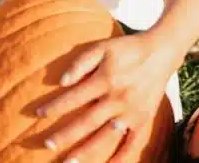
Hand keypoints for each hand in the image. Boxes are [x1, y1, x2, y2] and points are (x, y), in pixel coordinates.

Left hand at [35, 33, 177, 161]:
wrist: (160, 52)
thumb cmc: (126, 49)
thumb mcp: (102, 47)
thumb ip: (80, 62)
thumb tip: (61, 81)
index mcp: (105, 80)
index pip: (74, 98)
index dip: (55, 107)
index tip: (37, 113)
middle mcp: (118, 99)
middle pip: (87, 122)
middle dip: (65, 135)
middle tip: (47, 145)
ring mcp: (132, 113)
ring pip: (106, 137)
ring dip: (87, 151)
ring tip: (69, 162)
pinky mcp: (144, 120)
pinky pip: (133, 144)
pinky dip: (122, 158)